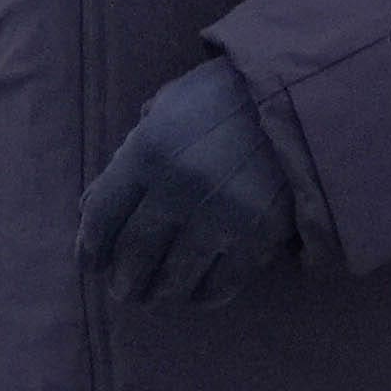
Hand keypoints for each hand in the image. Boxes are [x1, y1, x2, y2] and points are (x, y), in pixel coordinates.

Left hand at [76, 55, 297, 308]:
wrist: (300, 94)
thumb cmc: (226, 95)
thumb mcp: (169, 105)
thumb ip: (134, 150)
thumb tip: (97, 205)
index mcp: (149, 150)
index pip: (102, 215)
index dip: (90, 246)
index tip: (91, 263)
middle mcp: (178, 189)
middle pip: (134, 255)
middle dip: (123, 280)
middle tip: (123, 290)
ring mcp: (219, 217)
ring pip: (174, 278)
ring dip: (159, 293)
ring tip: (156, 296)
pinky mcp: (257, 238)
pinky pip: (220, 285)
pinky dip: (203, 296)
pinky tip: (197, 294)